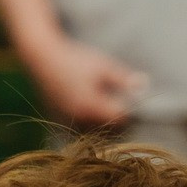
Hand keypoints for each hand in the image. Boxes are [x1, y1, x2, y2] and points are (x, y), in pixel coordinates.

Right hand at [25, 37, 147, 127]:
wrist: (42, 58)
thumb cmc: (74, 58)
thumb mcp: (102, 64)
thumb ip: (123, 78)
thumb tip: (144, 85)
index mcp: (91, 107)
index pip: (120, 118)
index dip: (129, 109)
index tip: (130, 97)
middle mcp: (79, 119)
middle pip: (108, 127)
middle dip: (116, 115)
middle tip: (116, 98)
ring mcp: (68, 122)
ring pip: (94, 128)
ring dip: (102, 119)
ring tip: (100, 99)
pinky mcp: (60, 121)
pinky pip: (80, 126)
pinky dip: (87, 119)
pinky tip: (87, 102)